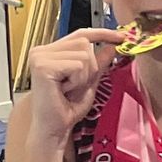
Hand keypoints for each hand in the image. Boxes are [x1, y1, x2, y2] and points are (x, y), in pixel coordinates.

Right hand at [24, 27, 124, 145]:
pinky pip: (77, 65)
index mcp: (50, 51)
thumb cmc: (68, 108)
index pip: (80, 34)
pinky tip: (65, 90)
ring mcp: (40, 57)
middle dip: (90, 67)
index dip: (102, 33)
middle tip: (76, 85)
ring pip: (83, 55)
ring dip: (84, 76)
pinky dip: (78, 80)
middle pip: (84, 43)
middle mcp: (42, 51)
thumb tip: (113, 45)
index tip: (122, 36)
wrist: (56, 127)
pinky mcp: (42, 66)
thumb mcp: (89, 81)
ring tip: (69, 89)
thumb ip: (99, 62)